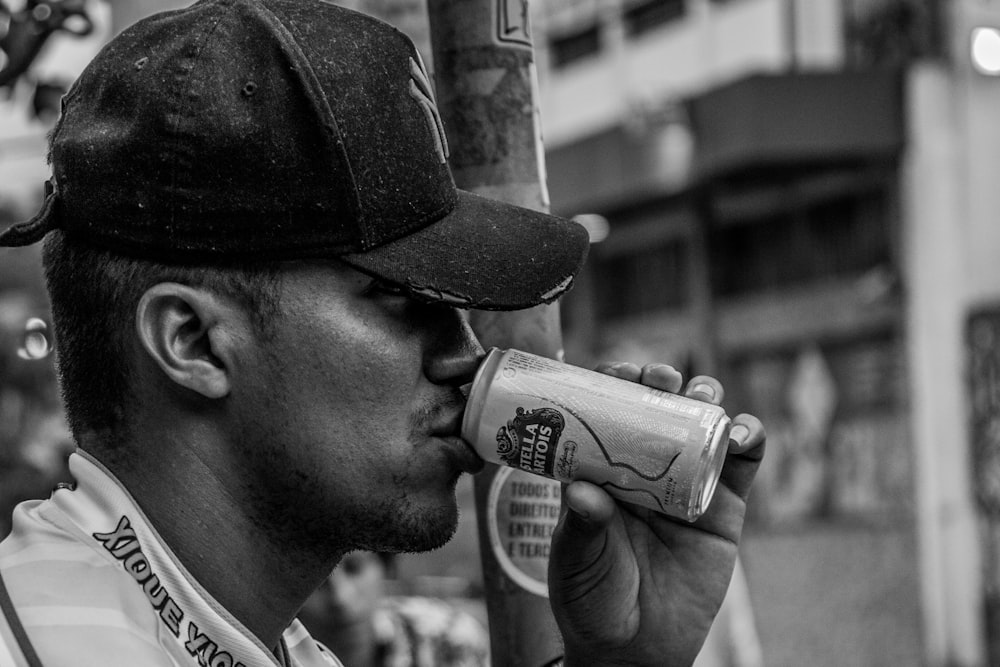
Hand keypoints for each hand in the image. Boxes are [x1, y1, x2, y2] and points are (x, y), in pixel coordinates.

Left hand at [547, 362, 764, 666]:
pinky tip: (743, 431)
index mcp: (600, 468)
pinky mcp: (723, 508)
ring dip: (705, 398)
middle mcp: (643, 467)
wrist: (635, 648)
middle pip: (656, 408)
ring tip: (700, 395)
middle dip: (660, 382)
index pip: (606, 411)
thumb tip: (580, 491)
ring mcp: (686, 482)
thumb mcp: (576, 559)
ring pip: (701, 425)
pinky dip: (749, 438)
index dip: (613, 383)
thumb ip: (581, 526)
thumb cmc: (592, 598)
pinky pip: (742, 465)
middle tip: (659, 379)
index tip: (617, 372)